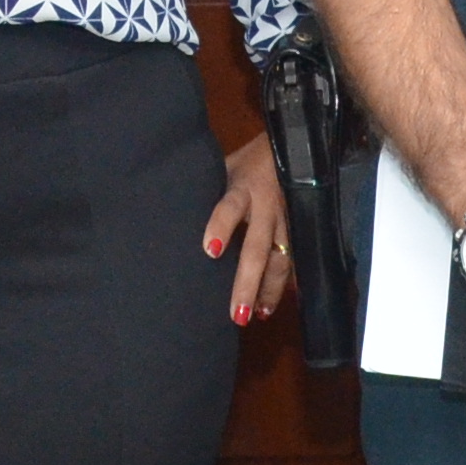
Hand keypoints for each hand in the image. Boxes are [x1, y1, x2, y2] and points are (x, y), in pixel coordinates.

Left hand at [206, 135, 293, 323]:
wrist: (292, 148)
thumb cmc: (246, 162)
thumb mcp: (223, 169)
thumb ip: (207, 192)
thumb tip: (168, 212)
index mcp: (242, 188)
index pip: (229, 207)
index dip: (220, 227)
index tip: (210, 250)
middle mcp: (266, 208)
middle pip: (256, 247)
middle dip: (247, 281)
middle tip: (236, 313)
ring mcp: (285, 221)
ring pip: (280, 260)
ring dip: (268, 290)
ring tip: (257, 315)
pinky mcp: (297, 230)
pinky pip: (291, 261)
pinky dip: (281, 286)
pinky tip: (270, 307)